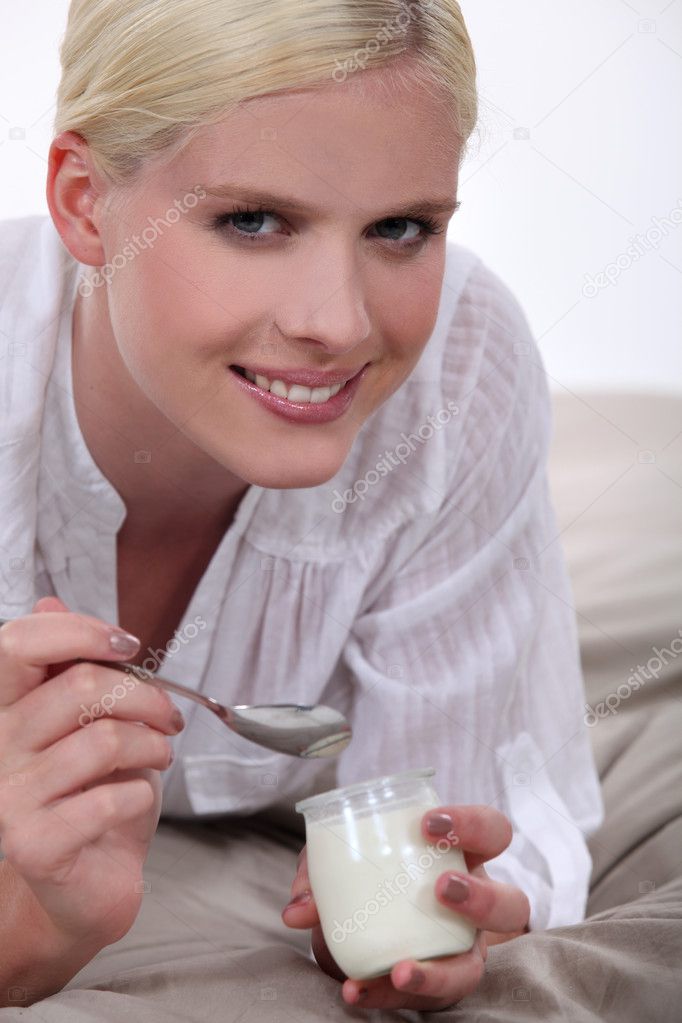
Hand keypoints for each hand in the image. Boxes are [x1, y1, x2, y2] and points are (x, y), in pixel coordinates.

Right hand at [0, 597, 185, 952]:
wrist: (84, 883)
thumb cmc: (91, 794)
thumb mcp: (88, 722)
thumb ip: (69, 665)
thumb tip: (50, 602)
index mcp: (4, 708)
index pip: (17, 644)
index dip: (78, 630)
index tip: (129, 644)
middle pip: (80, 686)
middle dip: (145, 696)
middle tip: (168, 716)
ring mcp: (7, 798)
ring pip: (105, 739)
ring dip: (154, 746)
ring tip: (160, 755)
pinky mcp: (32, 844)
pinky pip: (111, 796)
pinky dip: (143, 793)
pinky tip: (137, 799)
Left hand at [282, 803, 529, 1011]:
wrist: (359, 933)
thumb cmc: (366, 881)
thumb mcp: (343, 864)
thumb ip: (319, 873)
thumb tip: (297, 908)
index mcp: (459, 858)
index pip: (491, 831)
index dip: (472, 824)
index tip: (429, 823)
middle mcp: (474, 907)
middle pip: (512, 903)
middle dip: (482, 897)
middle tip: (441, 889)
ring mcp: (461, 952)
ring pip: (475, 968)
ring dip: (438, 972)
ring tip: (400, 971)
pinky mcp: (438, 988)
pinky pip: (425, 1001)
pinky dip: (385, 996)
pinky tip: (356, 990)